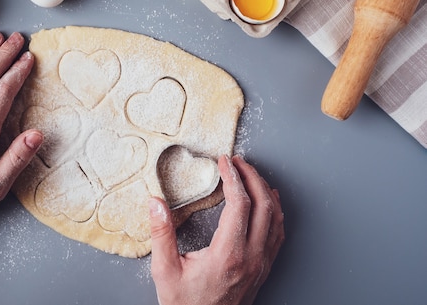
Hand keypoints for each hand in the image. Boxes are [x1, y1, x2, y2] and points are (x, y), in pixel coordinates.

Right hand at [149, 155, 283, 304]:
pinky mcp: (263, 269)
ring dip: (265, 191)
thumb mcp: (165, 271)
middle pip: (264, 205)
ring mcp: (260, 264)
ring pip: (275, 218)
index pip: (239, 204)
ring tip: (251, 175)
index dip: (233, 177)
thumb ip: (161, 234)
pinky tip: (268, 203)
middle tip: (237, 162)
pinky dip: (275, 211)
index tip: (223, 162)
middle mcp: (250, 257)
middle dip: (252, 177)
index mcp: (228, 254)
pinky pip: (277, 234)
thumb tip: (155, 203)